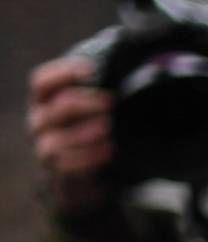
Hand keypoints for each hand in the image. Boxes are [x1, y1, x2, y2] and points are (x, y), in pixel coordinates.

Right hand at [26, 56, 113, 215]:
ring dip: (86, 132)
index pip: (41, 82)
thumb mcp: (91, 109)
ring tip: (108, 128)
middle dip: (86, 102)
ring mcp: (45, 146)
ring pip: (58, 138)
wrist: (86, 173)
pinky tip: (109, 150)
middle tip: (110, 102)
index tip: (91, 70)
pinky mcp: (56, 170)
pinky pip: (67, 164)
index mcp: (44, 101)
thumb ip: (98, 92)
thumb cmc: (89, 131)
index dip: (63, 73)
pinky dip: (90, 156)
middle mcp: (39, 121)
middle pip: (58, 107)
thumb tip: (133, 69)